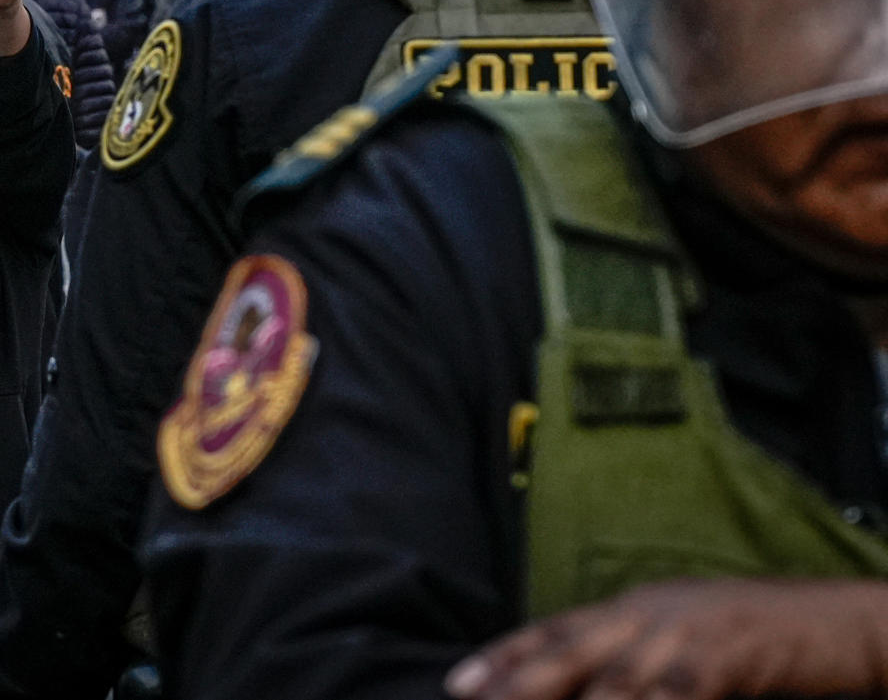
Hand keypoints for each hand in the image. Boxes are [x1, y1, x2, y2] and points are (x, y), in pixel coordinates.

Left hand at [446, 579, 887, 699]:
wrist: (844, 621)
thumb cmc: (763, 639)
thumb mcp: (688, 642)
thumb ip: (636, 664)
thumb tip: (589, 684)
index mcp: (635, 609)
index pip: (554, 631)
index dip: (504, 656)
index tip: (457, 682)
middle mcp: (650, 615)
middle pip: (569, 651)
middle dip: (517, 682)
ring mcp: (689, 633)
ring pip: (616, 679)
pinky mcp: (732, 657)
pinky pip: (680, 691)